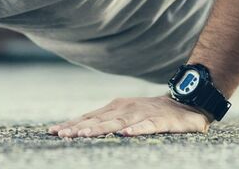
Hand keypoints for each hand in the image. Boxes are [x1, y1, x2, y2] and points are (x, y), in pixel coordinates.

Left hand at [48, 94, 210, 137]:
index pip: (89, 117)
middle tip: (62, 135)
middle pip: (99, 120)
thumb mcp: (125, 114)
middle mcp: (126, 108)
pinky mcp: (159, 121)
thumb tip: (79, 129)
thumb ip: (105, 120)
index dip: (72, 124)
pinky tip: (126, 134)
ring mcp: (142, 114)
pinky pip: (146, 126)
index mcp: (116, 107)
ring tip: (85, 134)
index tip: (53, 132)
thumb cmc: (150, 112)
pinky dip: (136, 129)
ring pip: (118, 122)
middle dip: (79, 127)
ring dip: (101, 128)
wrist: (185, 104)